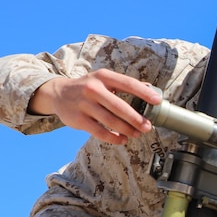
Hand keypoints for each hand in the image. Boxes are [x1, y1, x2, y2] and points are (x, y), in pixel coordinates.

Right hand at [28, 68, 161, 143]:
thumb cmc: (88, 87)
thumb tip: (151, 89)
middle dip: (136, 118)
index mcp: (103, 77)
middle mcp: (93, 89)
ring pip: (110, 121)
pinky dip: (113, 137)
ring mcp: (84, 104)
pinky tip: (122, 139)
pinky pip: (99, 132)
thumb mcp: (103, 80)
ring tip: (136, 134)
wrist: (58, 93)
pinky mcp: (78, 119)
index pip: (128, 83)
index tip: (158, 101)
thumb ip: (124, 85)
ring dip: (126, 130)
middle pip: (119, 106)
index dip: (144, 93)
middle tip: (147, 126)